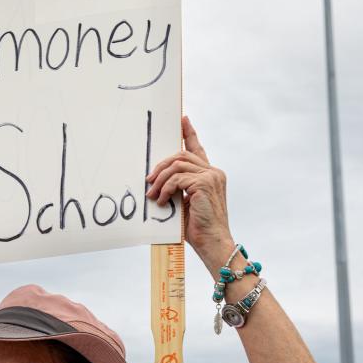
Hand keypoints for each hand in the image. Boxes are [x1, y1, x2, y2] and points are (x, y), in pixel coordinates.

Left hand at [145, 116, 232, 268]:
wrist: (213, 243)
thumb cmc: (199, 228)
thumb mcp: (187, 203)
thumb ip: (180, 188)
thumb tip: (158, 181)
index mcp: (211, 175)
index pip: (197, 148)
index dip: (189, 133)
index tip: (183, 120)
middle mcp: (213, 172)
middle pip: (181, 155)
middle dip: (161, 166)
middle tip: (149, 181)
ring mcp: (211, 176)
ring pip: (176, 166)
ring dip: (160, 180)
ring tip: (152, 194)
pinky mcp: (204, 184)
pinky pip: (176, 179)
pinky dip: (165, 189)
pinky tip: (162, 200)